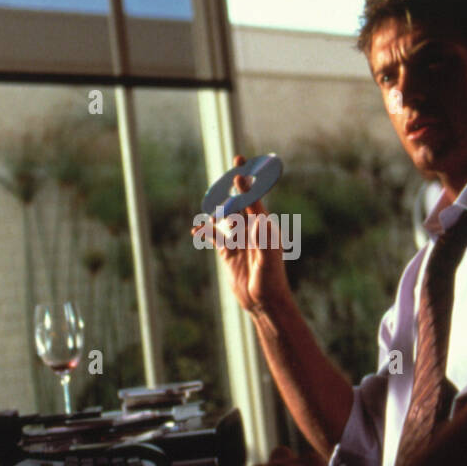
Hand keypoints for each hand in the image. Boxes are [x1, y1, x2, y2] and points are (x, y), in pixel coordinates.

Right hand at [190, 154, 290, 314]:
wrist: (264, 303)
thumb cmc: (271, 281)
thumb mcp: (268, 261)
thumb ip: (263, 239)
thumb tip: (258, 219)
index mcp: (263, 229)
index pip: (253, 201)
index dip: (246, 185)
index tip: (239, 170)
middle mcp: (251, 231)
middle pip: (240, 203)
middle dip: (236, 185)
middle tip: (236, 162)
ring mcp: (238, 241)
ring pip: (225, 218)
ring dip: (218, 208)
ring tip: (211, 200)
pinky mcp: (228, 253)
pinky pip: (215, 237)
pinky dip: (205, 232)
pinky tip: (195, 231)